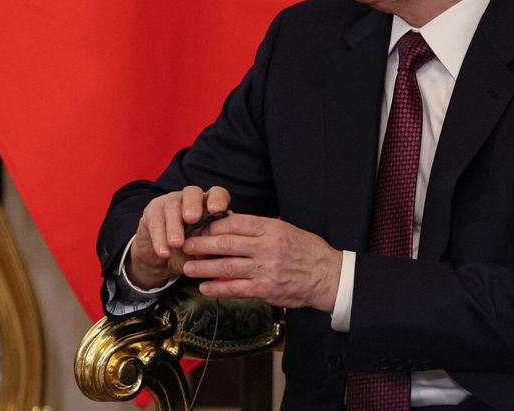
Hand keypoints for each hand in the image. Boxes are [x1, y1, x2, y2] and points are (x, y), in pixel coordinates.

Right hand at [125, 185, 229, 289]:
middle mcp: (189, 199)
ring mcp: (169, 202)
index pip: (216, 194)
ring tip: (177, 244)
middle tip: (192, 219)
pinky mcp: (152, 211)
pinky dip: (160, 238)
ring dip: (174, 227)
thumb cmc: (190, 251)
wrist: (162, 259)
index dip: (218, 199)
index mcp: (208, 204)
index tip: (217, 210)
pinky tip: (164, 252)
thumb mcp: (204, 251)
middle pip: (192, 193)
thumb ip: (214, 245)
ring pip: (172, 207)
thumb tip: (225, 241)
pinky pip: (156, 222)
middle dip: (192, 205)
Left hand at [181, 214, 341, 312]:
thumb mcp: (286, 230)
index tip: (200, 228)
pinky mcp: (265, 290)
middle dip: (201, 244)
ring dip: (203, 267)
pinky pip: (236, 289)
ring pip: (226, 266)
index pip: (235, 222)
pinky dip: (218, 288)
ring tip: (188, 268)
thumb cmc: (307, 251)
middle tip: (185, 244)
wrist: (328, 277)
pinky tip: (205, 288)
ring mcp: (265, 269)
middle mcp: (266, 247)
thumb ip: (260, 229)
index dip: (213, 225)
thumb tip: (231, 225)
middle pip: (225, 243)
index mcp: (271, 229)